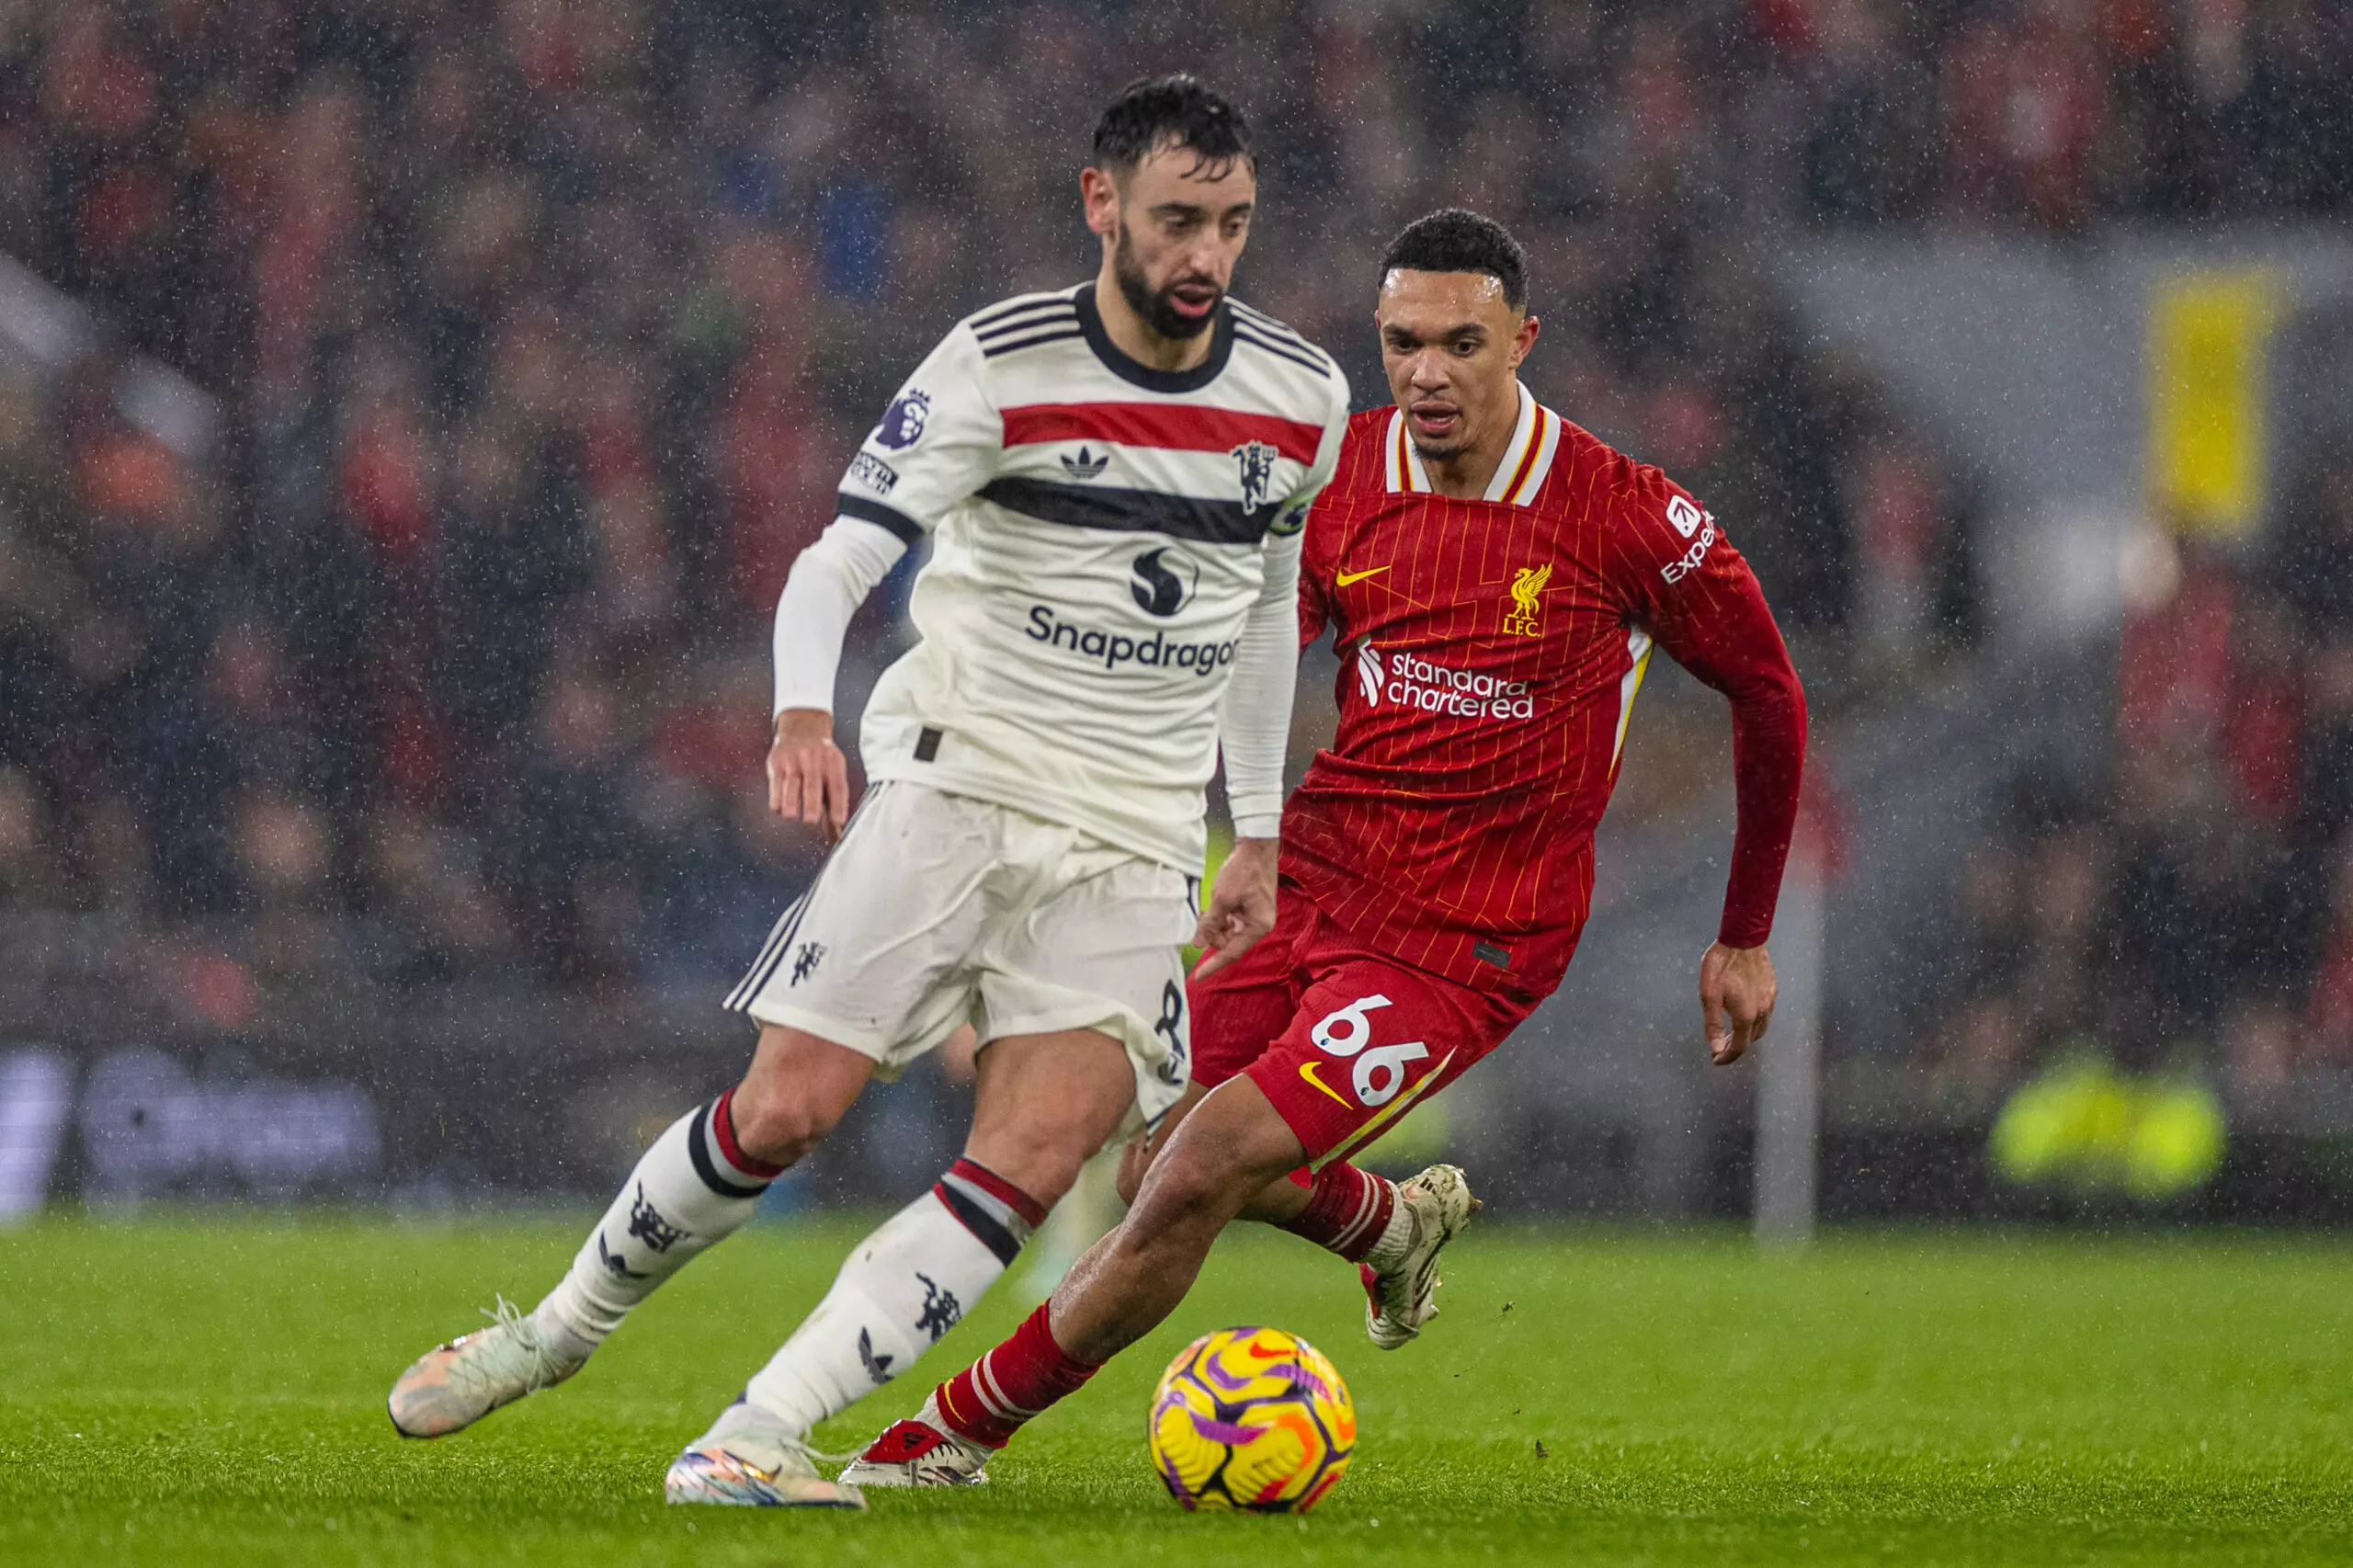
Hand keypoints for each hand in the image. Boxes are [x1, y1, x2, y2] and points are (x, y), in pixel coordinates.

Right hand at [766, 708, 851, 840]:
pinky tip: (777, 807)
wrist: (802, 727)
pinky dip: (776, 796)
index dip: (838, 804)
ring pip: (791, 782)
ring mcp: (794, 759)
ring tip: (792, 816)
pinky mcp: (777, 762)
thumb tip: (837, 833)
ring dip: (791, 801)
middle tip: (811, 821)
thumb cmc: (821, 757)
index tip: (838, 821)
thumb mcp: (833, 769)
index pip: (838, 785)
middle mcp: (814, 759)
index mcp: (833, 763)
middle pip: (813, 783)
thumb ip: (834, 800)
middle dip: (812, 803)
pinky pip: (776, 780)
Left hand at [1190, 837, 1277, 977]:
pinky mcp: (1250, 907)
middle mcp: (1259, 924)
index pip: (1232, 952)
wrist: (1256, 847)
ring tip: (1206, 910)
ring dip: (1215, 925)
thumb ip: (1211, 923)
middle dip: (1213, 934)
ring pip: (1229, 931)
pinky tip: (1213, 907)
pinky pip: (1232, 921)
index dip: (1213, 964)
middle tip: (1201, 919)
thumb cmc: (1243, 872)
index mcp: (1258, 926)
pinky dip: (1221, 917)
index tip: (1198, 976)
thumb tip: (1199, 943)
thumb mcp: (1222, 899)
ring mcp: (1255, 916)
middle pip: (1229, 941)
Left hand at [1698, 941, 1775, 1065]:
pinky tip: (1743, 1011)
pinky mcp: (1772, 989)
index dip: (1727, 1057)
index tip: (1716, 1060)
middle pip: (1751, 1039)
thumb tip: (1715, 1049)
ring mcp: (1770, 1000)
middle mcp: (1762, 1011)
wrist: (1743, 938)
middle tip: (1720, 1046)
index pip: (1739, 1047)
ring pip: (1761, 1027)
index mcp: (1745, 1016)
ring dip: (1747, 1034)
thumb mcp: (1709, 995)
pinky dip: (1754, 1020)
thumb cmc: (1721, 965)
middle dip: (1737, 1046)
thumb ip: (1713, 1024)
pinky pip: (1766, 1013)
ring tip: (1731, 1032)